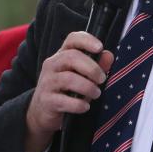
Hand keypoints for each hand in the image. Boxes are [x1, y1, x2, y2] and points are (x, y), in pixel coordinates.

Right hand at [25, 31, 112, 151]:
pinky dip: (78, 104)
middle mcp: (52, 65)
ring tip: (96, 94)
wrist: (43, 112)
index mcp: (62, 56)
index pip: (72, 39)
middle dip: (91, 68)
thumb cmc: (66, 91)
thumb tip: (109, 56)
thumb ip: (97, 66)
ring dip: (88, 87)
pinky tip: (85, 107)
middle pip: (71, 57)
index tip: (100, 48)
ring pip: (68, 79)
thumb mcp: (83, 77)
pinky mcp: (46, 100)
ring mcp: (47, 82)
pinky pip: (64, 100)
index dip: (86, 40)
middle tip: (102, 79)